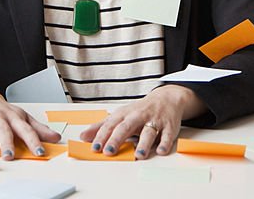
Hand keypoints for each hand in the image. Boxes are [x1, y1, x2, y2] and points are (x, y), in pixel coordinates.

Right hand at [0, 80, 61, 160]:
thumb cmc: (1, 110)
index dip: (33, 141)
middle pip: (3, 131)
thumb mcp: (20, 116)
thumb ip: (38, 128)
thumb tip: (56, 138)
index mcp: (13, 118)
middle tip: (9, 156)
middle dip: (6, 143)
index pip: (25, 129)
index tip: (39, 151)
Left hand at [79, 85, 205, 158]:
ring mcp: (155, 121)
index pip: (111, 125)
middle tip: (109, 151)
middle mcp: (138, 116)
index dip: (102, 136)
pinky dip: (165, 143)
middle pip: (126, 127)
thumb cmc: (140, 110)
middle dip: (117, 138)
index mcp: (125, 114)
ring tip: (139, 155)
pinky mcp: (169, 126)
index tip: (95, 147)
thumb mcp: (120, 115)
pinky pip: (168, 135)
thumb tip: (83, 136)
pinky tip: (160, 151)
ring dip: (144, 143)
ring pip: (148, 131)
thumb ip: (102, 126)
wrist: (167, 98)